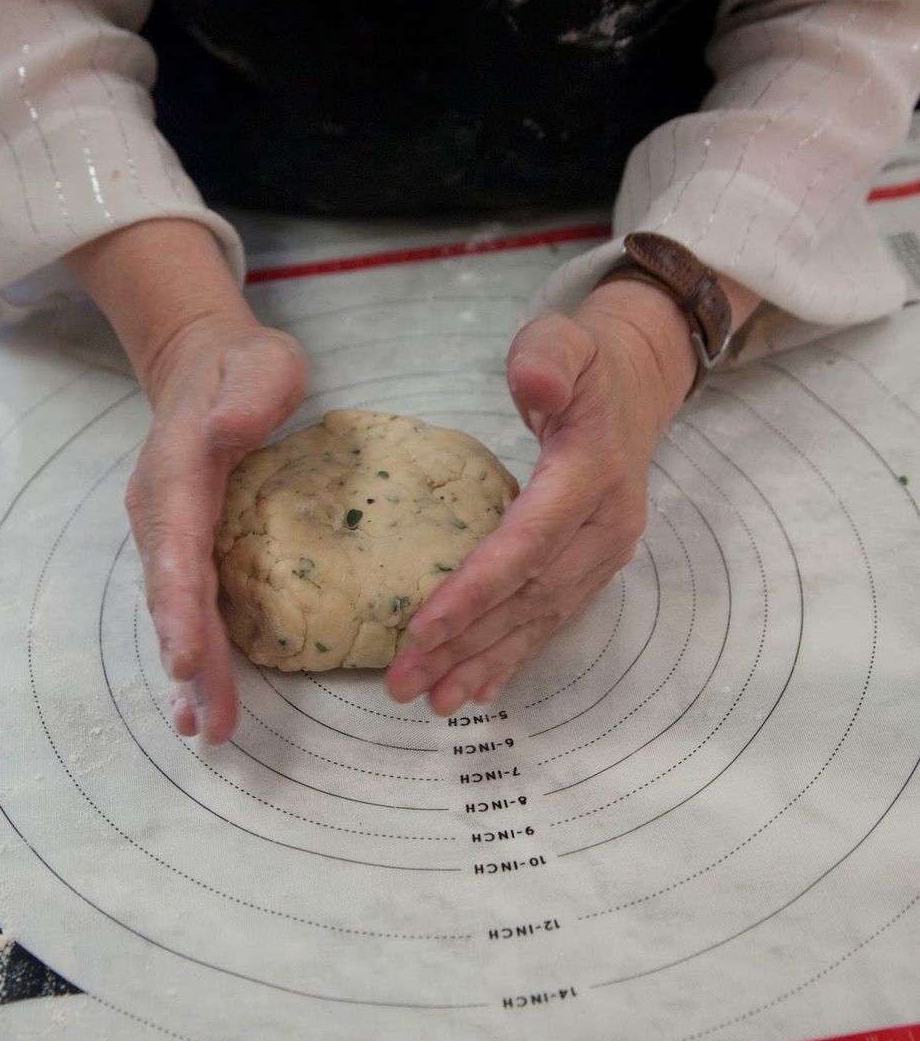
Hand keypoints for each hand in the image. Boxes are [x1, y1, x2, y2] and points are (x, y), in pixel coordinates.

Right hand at [66, 218, 305, 743]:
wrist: (204, 364)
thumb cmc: (243, 366)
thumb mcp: (262, 363)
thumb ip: (249, 396)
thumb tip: (226, 433)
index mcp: (180, 470)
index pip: (177, 543)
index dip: (181, 604)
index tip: (186, 656)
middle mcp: (163, 511)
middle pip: (174, 593)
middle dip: (191, 657)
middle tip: (205, 721)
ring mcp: (170, 530)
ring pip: (179, 607)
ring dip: (194, 669)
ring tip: (206, 727)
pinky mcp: (186, 545)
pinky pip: (191, 602)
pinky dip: (199, 649)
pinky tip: (209, 698)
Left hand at [384, 281, 697, 715]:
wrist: (636, 387)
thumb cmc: (584, 363)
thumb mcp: (565, 339)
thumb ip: (547, 357)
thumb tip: (533, 384)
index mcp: (591, 472)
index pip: (529, 542)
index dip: (477, 589)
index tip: (422, 628)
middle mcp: (606, 524)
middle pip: (529, 596)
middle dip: (465, 644)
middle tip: (405, 685)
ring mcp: (605, 552)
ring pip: (540, 618)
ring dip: (484, 663)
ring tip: (432, 701)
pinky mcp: (594, 567)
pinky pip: (552, 619)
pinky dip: (514, 656)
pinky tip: (477, 689)